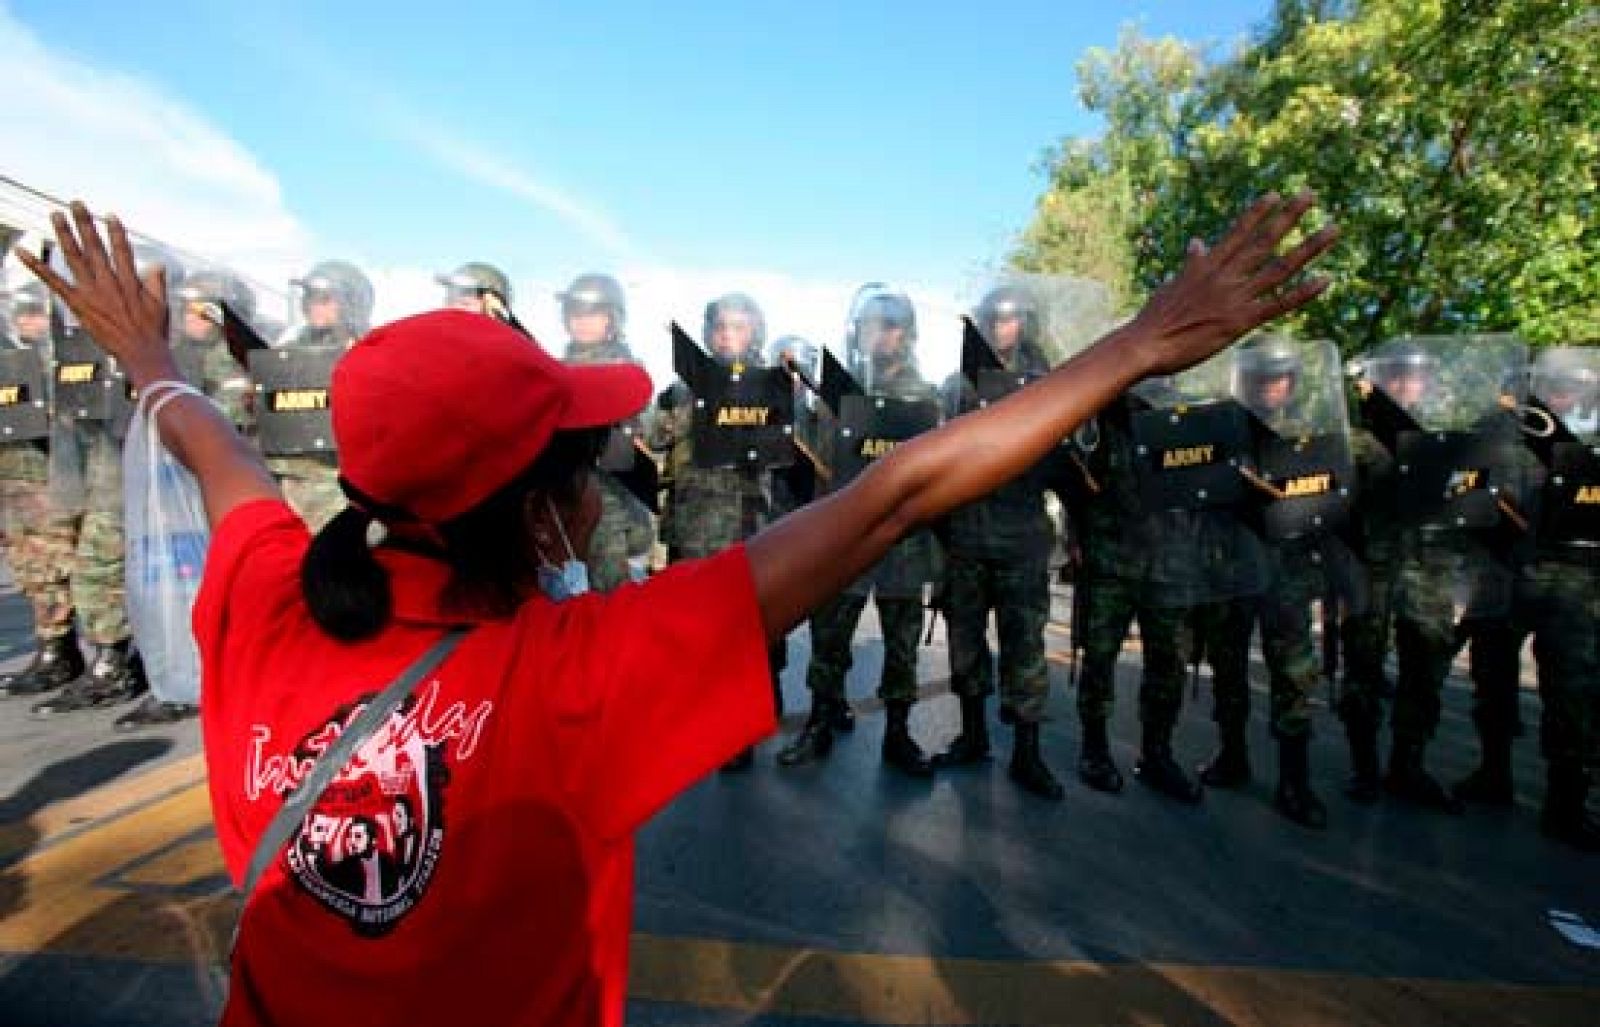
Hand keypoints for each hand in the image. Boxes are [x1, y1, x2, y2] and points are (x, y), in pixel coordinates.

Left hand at [15, 202, 178, 386]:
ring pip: (75, 257)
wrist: (141, 354)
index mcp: (130, 281)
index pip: (121, 250)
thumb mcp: (161, 305)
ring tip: (56, 216)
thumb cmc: (152, 333)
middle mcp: (109, 282)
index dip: (115, 231)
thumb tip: (156, 264)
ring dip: (65, 234)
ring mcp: (92, 292)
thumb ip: (156, 282)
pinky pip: (53, 281)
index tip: (110, 216)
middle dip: (85, 223)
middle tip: (76, 204)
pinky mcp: (77, 304)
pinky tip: (23, 252)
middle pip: (95, 246)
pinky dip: (37, 265)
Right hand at [1127, 192, 1336, 376]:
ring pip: (1280, 268)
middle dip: (1290, 216)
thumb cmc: (1154, 318)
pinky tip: (1325, 279)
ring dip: (1308, 248)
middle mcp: (1225, 276)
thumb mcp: (1172, 284)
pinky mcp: (1241, 321)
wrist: (1147, 342)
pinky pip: (1279, 304)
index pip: (1238, 233)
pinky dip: (1303, 292)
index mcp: (1208, 266)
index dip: (1258, 213)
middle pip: (1264, 241)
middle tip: (1310, 194)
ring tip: (1332, 230)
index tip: (1275, 195)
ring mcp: (1235, 298)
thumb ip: (1191, 264)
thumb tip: (1197, 243)